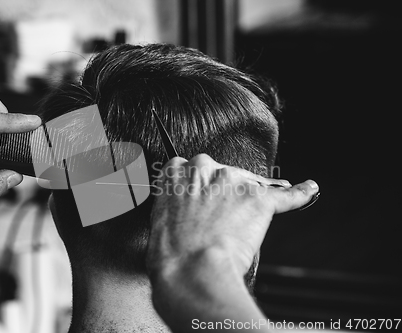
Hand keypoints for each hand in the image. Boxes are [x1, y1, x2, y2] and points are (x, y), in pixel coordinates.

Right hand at [147, 154, 318, 330]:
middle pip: (220, 170)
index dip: (198, 185)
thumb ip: (176, 205)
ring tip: (247, 221)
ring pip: (250, 182)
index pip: (189, 167)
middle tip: (220, 215)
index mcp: (174, 174)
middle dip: (222, 188)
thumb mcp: (161, 221)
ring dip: (251, 197)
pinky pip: (286, 194)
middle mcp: (204, 169)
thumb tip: (188, 211)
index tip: (202, 196)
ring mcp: (234, 181)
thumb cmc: (172, 256)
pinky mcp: (259, 198)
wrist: (191, 272)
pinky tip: (307, 189)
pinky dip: (299, 194)